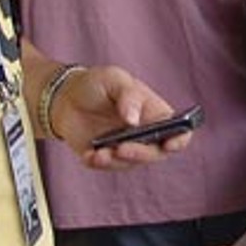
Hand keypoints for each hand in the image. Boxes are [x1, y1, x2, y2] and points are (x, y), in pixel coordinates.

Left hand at [52, 65, 192, 168]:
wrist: (66, 96)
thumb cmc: (98, 84)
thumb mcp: (114, 78)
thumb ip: (128, 95)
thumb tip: (134, 120)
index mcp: (156, 114)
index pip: (179, 131)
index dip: (179, 139)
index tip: (169, 144)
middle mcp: (146, 135)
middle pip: (156, 153)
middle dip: (141, 154)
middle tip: (121, 148)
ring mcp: (127, 148)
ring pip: (130, 163)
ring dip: (116, 161)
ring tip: (99, 152)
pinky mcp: (106, 158)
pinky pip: (107, 167)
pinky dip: (99, 164)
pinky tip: (89, 155)